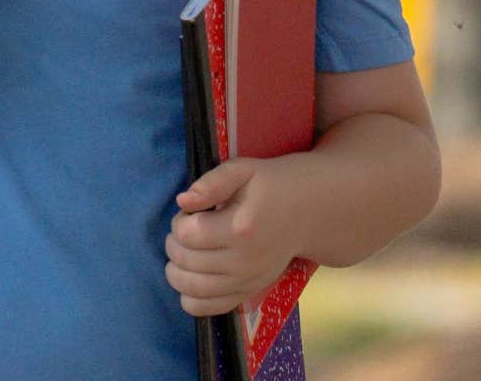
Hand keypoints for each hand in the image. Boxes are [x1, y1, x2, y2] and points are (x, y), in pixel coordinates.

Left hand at [165, 156, 312, 317]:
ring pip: (192, 289)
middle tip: (184, 230)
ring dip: (175, 271)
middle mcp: (245, 261)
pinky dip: (189, 298)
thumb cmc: (270, 186)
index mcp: (241, 228)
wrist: (306, 213)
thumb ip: (211, 183)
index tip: (190, 212)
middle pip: (186, 261)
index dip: (179, 220)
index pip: (187, 233)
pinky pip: (208, 308)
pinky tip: (191, 278)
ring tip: (182, 253)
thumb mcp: (243, 171)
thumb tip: (182, 201)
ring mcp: (247, 282)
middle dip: (173, 243)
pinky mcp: (248, 293)